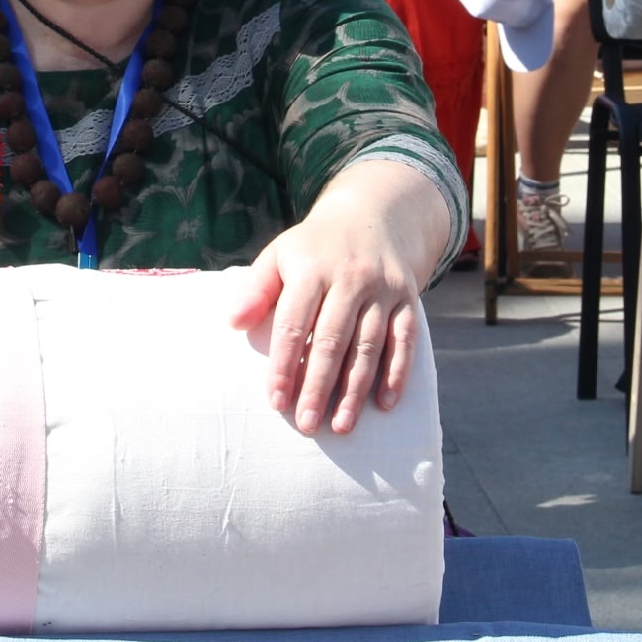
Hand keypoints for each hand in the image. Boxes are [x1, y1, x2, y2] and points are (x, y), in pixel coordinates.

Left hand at [229, 206, 427, 435]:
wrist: (371, 215)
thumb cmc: (314, 248)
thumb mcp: (279, 256)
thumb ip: (255, 289)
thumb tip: (233, 323)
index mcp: (312, 269)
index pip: (294, 324)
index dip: (284, 365)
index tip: (276, 402)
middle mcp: (351, 278)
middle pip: (333, 340)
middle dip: (318, 386)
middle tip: (306, 424)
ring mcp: (383, 288)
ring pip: (369, 345)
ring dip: (355, 389)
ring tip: (341, 426)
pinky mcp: (408, 298)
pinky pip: (405, 340)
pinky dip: (397, 373)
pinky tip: (385, 405)